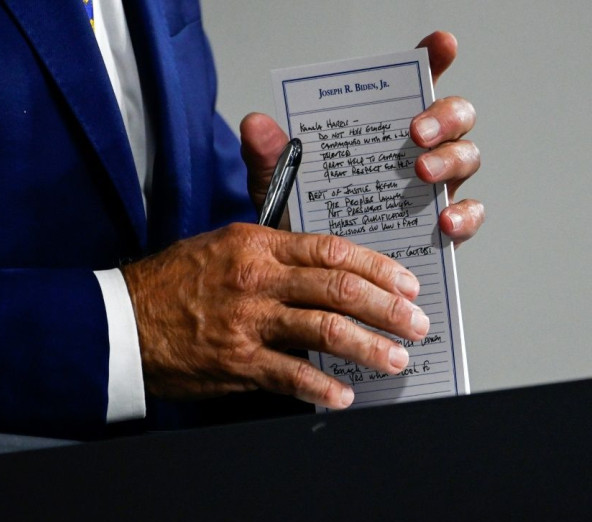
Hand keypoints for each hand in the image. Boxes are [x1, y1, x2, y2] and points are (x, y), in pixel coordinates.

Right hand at [122, 224, 429, 408]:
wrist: (125, 318)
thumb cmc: (174, 280)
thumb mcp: (222, 242)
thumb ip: (273, 245)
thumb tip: (320, 257)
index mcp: (257, 245)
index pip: (332, 250)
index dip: (377, 268)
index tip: (403, 283)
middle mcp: (258, 279)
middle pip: (339, 289)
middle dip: (386, 308)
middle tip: (414, 322)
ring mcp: (249, 321)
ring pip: (325, 330)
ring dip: (368, 347)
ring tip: (395, 359)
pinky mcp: (237, 360)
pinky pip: (291, 375)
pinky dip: (322, 388)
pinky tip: (344, 396)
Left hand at [242, 31, 483, 246]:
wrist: (311, 274)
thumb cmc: (299, 218)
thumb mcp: (278, 185)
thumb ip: (269, 155)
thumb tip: (255, 124)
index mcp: (380, 131)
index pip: (412, 86)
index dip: (432, 60)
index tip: (441, 44)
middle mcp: (415, 151)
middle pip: (454, 116)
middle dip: (444, 115)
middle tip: (417, 131)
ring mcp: (432, 188)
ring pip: (466, 158)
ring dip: (451, 159)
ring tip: (422, 172)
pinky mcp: (441, 227)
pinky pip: (469, 216)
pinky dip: (464, 216)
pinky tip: (444, 222)